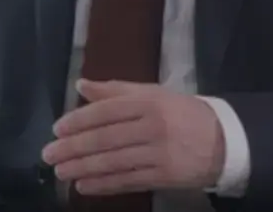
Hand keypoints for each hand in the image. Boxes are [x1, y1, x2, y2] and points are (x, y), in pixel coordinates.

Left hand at [40, 79, 225, 195]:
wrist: (223, 140)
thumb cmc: (181, 113)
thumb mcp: (152, 93)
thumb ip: (116, 90)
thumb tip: (81, 85)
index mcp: (147, 102)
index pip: (106, 111)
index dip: (79, 120)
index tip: (57, 129)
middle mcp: (151, 127)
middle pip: (105, 139)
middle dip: (73, 148)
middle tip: (49, 154)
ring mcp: (158, 154)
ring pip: (113, 162)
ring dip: (83, 168)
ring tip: (61, 172)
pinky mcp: (164, 176)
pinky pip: (127, 181)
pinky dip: (103, 185)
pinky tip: (84, 186)